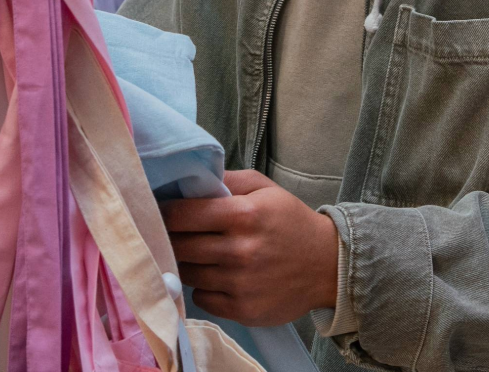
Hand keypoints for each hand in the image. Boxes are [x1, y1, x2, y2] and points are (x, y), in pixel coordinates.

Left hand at [162, 169, 339, 326]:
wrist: (327, 265)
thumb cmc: (291, 222)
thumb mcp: (267, 190)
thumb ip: (230, 180)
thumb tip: (192, 179)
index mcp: (244, 214)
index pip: (182, 215)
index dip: (165, 212)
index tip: (160, 211)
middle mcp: (239, 250)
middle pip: (179, 246)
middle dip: (172, 238)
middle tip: (173, 233)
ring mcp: (239, 283)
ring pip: (187, 273)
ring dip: (188, 263)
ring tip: (199, 254)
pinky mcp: (241, 309)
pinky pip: (201, 297)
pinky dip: (204, 287)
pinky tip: (217, 276)